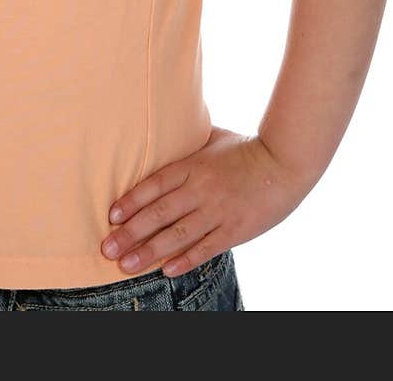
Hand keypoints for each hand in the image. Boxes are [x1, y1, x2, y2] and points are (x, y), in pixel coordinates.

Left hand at [100, 126, 308, 276]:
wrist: (284, 162)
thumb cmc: (246, 147)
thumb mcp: (213, 137)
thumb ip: (189, 139)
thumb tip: (167, 123)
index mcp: (193, 165)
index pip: (154, 185)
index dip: (131, 201)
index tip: (111, 216)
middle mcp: (201, 189)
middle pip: (159, 213)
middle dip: (130, 233)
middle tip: (107, 248)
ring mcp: (217, 211)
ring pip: (177, 235)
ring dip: (149, 251)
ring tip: (126, 265)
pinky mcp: (235, 230)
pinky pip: (205, 248)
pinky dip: (185, 260)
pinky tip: (166, 269)